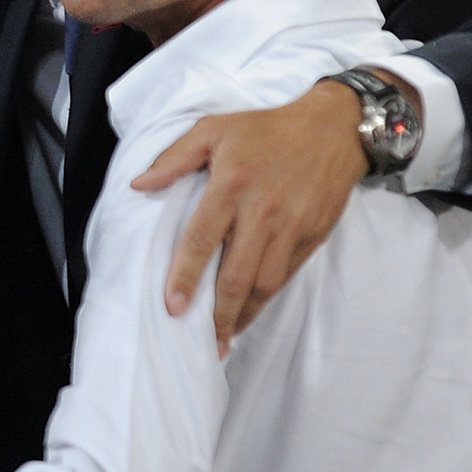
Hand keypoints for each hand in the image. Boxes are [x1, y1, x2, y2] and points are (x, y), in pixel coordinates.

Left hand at [137, 80, 365, 351]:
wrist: (333, 129)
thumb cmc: (265, 130)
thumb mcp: (213, 129)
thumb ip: (173, 158)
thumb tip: (138, 184)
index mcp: (231, 186)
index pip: (202, 240)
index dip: (185, 277)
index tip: (173, 308)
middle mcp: (262, 213)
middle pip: (236, 275)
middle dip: (218, 314)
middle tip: (204, 342)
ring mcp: (291, 228)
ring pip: (265, 283)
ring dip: (244, 313)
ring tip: (225, 335)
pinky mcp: (313, 236)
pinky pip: (287, 275)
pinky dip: (267, 297)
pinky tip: (251, 309)